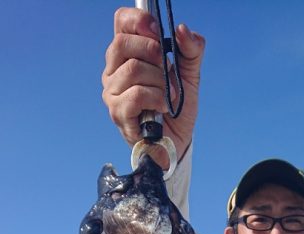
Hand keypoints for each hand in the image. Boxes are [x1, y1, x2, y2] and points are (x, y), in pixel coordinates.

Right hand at [102, 7, 204, 159]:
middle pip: (123, 43)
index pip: (122, 21)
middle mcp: (113, 70)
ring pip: (133, 69)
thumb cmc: (177, 106)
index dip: (140, 21)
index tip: (159, 33)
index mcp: (127, 54)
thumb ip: (191, 49)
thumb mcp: (190, 74)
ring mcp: (112, 92)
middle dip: (153, 53)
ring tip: (168, 96)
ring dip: (160, 82)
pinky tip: (163, 107)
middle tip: (167, 70)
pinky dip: (156, 98)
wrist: (177, 141)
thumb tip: (182, 30)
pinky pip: (136, 94)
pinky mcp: (118, 113)